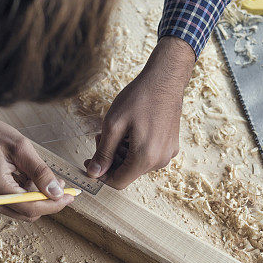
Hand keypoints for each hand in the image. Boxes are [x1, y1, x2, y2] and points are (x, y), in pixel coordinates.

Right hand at [0, 94, 73, 220]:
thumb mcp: (20, 148)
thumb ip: (40, 172)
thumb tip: (57, 192)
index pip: (31, 209)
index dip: (55, 204)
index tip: (72, 195)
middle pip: (27, 214)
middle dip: (47, 201)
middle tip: (61, 184)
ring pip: (21, 209)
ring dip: (36, 197)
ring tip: (41, 174)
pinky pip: (12, 202)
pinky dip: (25, 193)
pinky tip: (26, 174)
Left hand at [86, 36, 194, 188]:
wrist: (165, 80)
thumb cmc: (139, 98)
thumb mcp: (114, 124)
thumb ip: (104, 152)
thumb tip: (94, 174)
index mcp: (145, 158)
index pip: (118, 182)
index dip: (101, 175)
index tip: (90, 161)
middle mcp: (159, 161)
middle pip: (128, 173)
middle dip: (111, 160)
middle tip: (100, 138)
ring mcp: (168, 154)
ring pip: (137, 164)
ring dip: (122, 153)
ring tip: (115, 132)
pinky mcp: (171, 146)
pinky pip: (149, 155)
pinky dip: (136, 148)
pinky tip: (130, 131)